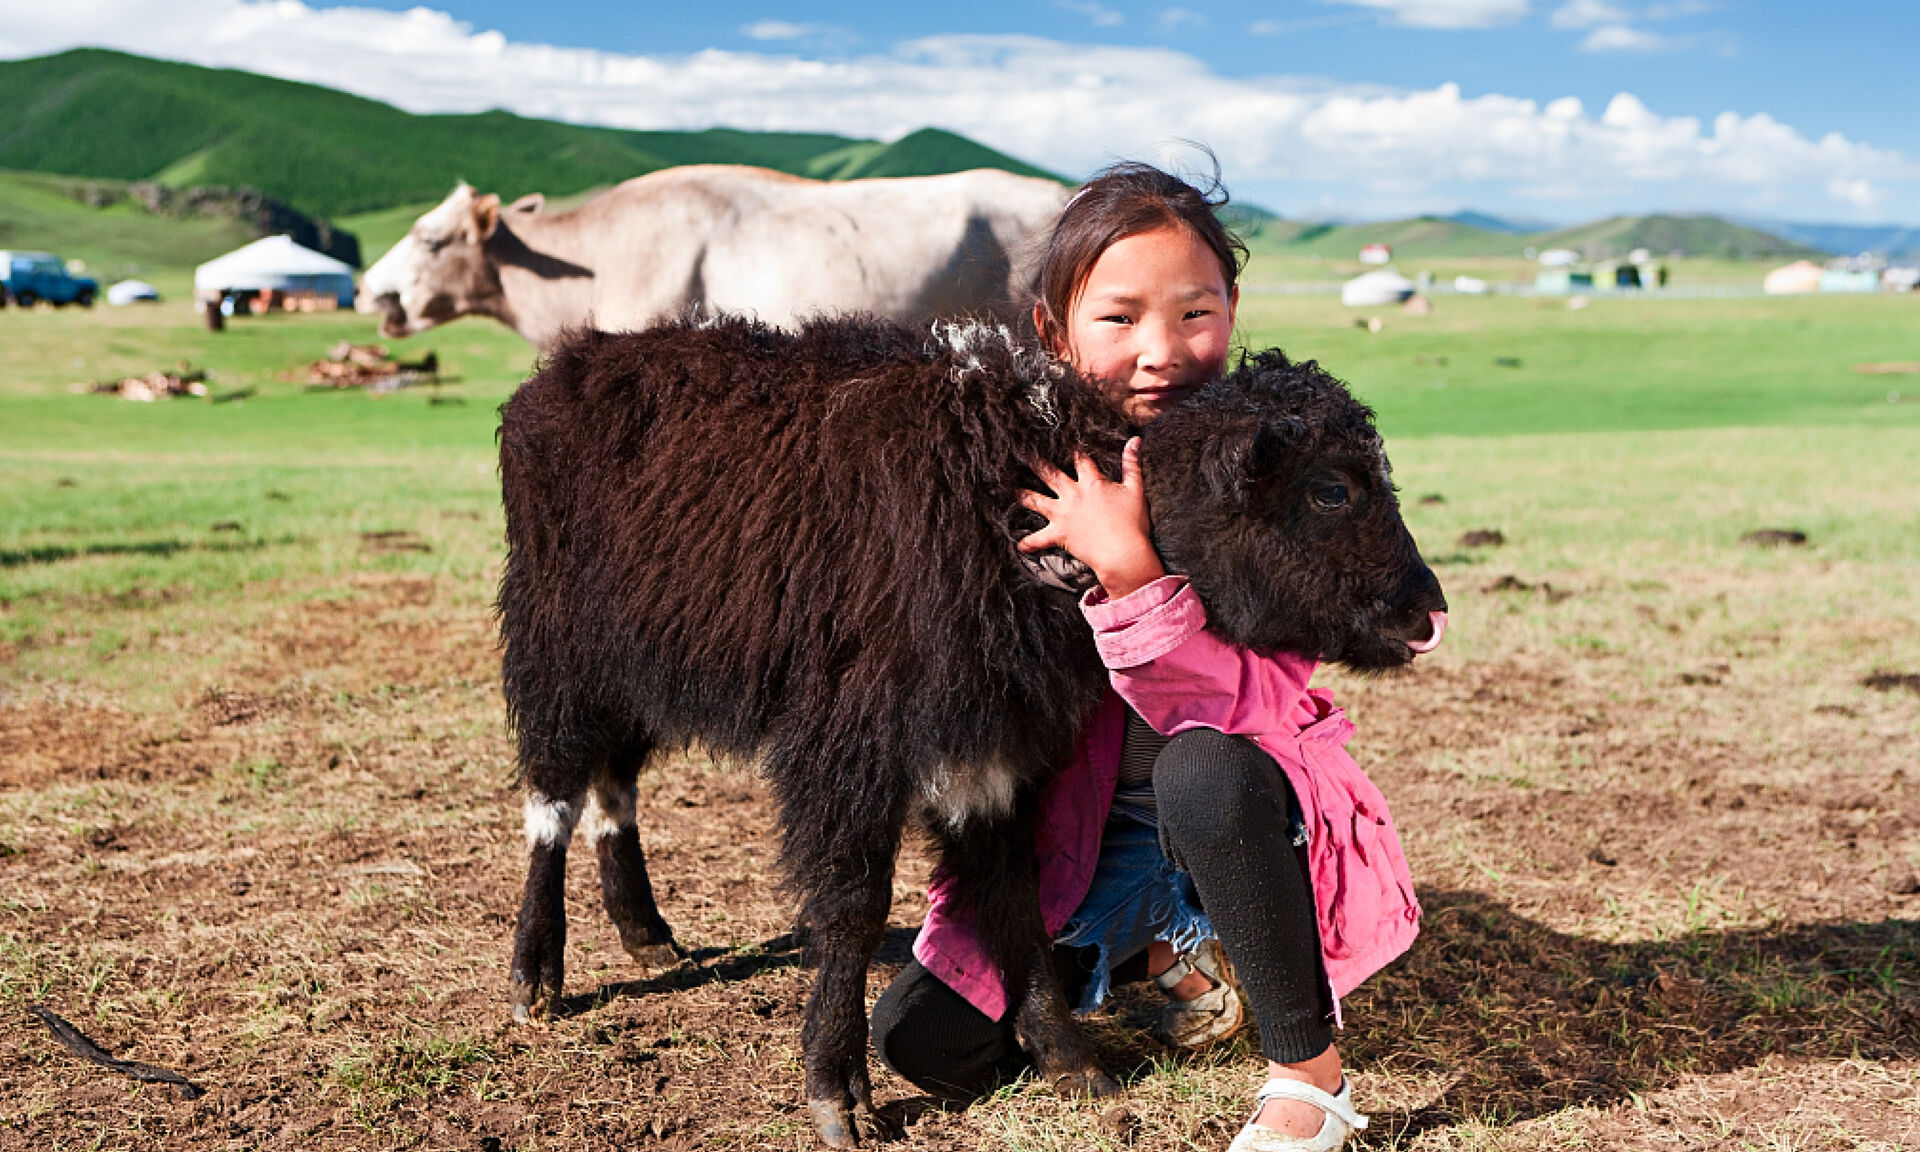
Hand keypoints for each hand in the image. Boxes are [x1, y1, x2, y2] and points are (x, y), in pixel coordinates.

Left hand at [1017, 438, 1165, 598]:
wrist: (1123, 552)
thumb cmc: (1132, 523)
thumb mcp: (1135, 489)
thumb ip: (1132, 464)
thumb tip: (1134, 440)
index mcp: (1092, 483)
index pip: (1080, 460)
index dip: (1072, 449)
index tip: (1062, 439)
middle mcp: (1073, 495)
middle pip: (1051, 474)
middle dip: (1037, 463)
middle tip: (1023, 455)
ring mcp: (1063, 515)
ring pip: (1037, 501)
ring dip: (1022, 495)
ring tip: (1010, 489)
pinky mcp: (1059, 534)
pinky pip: (1039, 539)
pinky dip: (1028, 542)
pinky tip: (1018, 544)